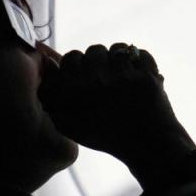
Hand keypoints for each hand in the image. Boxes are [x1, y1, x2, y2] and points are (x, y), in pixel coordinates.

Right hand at [38, 43, 195, 185]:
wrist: (145, 146)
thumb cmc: (105, 136)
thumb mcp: (68, 123)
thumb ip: (52, 95)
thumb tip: (48, 66)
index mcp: (77, 89)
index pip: (71, 57)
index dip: (77, 65)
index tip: (84, 76)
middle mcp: (98, 78)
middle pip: (94, 50)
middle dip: (98, 62)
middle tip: (104, 78)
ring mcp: (125, 75)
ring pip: (117, 49)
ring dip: (118, 59)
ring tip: (122, 76)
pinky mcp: (148, 74)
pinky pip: (139, 53)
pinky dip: (139, 61)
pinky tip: (136, 75)